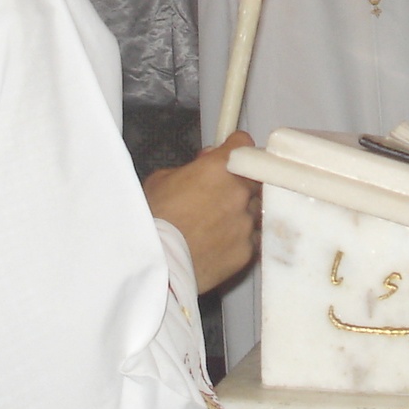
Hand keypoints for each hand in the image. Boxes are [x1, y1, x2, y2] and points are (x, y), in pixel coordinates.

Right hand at [144, 132, 258, 293]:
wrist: (157, 264)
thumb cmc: (154, 221)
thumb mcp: (161, 180)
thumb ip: (189, 167)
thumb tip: (204, 162)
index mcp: (219, 168)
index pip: (243, 144)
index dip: (235, 148)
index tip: (231, 153)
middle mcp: (239, 192)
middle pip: (253, 178)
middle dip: (239, 183)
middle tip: (218, 193)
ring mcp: (246, 222)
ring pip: (254, 210)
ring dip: (241, 212)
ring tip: (216, 223)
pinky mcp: (247, 250)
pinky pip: (250, 238)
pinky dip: (239, 239)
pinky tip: (218, 243)